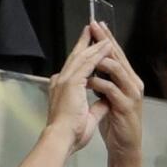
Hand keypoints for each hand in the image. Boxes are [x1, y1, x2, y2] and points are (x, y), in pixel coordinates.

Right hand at [46, 26, 113, 152]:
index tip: (90, 47)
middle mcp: (60, 81)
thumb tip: (106, 101)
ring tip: (104, 34)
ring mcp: (65, 80)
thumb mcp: (87, 116)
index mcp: (61, 89)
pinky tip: (106, 46)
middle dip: (85, 42)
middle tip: (93, 29)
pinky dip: (98, 54)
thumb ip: (96, 107)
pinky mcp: (71, 82)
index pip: (74, 68)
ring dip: (94, 45)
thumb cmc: (71, 132)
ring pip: (82, 57)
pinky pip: (88, 63)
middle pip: (75, 56)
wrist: (62, 138)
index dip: (83, 55)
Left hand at [87, 21, 143, 159]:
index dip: (106, 38)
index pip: (115, 54)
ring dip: (102, 60)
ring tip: (89, 52)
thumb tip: (90, 68)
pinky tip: (89, 81)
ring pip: (117, 70)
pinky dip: (99, 84)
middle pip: (118, 56)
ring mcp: (131, 93)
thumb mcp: (108, 98)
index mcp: (127, 79)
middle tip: (94, 27)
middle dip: (105, 41)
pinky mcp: (126, 106)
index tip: (95, 24)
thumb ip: (103, 82)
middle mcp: (132, 82)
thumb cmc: (115, 121)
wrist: (124, 145)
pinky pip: (112, 90)